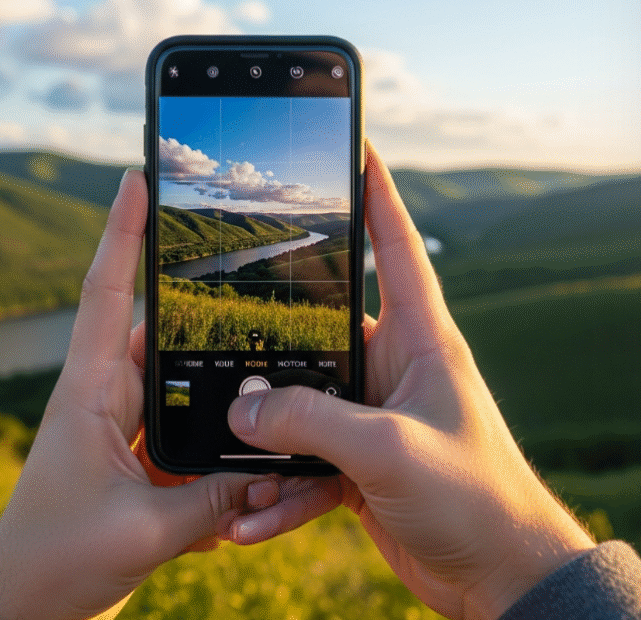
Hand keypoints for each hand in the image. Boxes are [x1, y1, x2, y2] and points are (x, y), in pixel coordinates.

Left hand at [0, 171, 277, 619]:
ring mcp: (123, 423)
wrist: (23, 606)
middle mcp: (106, 395)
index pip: (104, 291)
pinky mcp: (139, 453)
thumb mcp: (142, 532)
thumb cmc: (56, 562)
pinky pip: (183, 423)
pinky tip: (247, 436)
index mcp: (90, 391)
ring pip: (178, 376)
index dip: (121, 232)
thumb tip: (271, 478)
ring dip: (212, 371)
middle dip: (190, 292)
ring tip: (259, 354)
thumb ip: (212, 501)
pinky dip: (213, 427)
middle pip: (154, 326)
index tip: (136, 179)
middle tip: (235, 252)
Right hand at [227, 143, 594, 619]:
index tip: (356, 147)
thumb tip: (242, 407)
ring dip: (267, 433)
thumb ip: (312, 422)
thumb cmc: (474, 499)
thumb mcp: (390, 451)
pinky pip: (303, 460)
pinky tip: (254, 517)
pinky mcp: (356, 457)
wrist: (498, 578)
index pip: (395, 246)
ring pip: (300, 402)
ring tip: (233, 460)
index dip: (377, 193)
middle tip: (226, 315)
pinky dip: (279, 488)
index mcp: (419, 338)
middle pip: (322, 326)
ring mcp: (370, 412)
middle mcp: (391, 365)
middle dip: (276, 330)